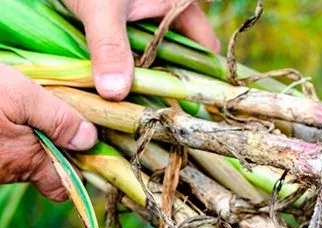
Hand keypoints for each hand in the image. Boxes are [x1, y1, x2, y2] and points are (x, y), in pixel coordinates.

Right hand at [0, 64, 96, 200]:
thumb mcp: (20, 95)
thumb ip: (57, 119)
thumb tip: (89, 139)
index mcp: (26, 162)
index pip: (63, 188)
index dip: (79, 173)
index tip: (89, 150)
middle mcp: (6, 171)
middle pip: (43, 171)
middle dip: (57, 150)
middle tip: (67, 119)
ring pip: (20, 160)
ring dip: (32, 140)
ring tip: (35, 111)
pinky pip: (1, 151)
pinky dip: (9, 135)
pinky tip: (7, 114)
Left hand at [63, 0, 219, 100]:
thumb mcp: (103, 8)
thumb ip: (109, 48)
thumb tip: (115, 94)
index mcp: (179, 4)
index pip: (205, 47)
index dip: (203, 75)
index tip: (194, 104)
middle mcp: (166, 12)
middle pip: (179, 56)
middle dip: (168, 82)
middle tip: (160, 111)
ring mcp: (144, 18)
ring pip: (152, 55)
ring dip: (142, 77)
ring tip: (136, 105)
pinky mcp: (121, 23)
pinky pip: (129, 51)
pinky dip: (123, 67)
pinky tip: (113, 85)